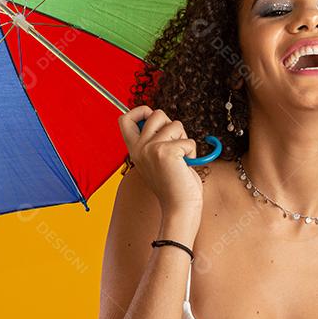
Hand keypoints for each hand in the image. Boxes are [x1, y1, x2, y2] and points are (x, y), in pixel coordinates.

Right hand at [118, 106, 203, 223]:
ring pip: (176, 125)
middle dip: (172, 125)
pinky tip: (185, 166)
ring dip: (185, 140)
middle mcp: (138, 148)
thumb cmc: (174, 184)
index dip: (140, 111)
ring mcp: (150, 149)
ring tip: (181, 160)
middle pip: (156, 114)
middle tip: (175, 147)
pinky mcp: (165, 152)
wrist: (180, 207)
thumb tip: (163, 118)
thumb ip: (156, 139)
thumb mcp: (158, 158)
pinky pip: (188, 140)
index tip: (152, 116)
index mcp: (134, 149)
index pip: (124, 118)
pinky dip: (193, 152)